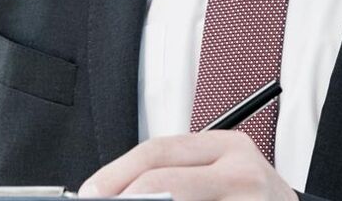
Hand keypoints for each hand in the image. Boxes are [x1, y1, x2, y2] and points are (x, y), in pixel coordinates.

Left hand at [77, 131, 300, 200]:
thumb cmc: (251, 199)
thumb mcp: (222, 174)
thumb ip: (176, 174)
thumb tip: (109, 193)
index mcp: (227, 147)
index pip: (158, 151)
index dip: (116, 174)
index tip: (90, 194)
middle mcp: (242, 171)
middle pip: (164, 181)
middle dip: (125, 199)